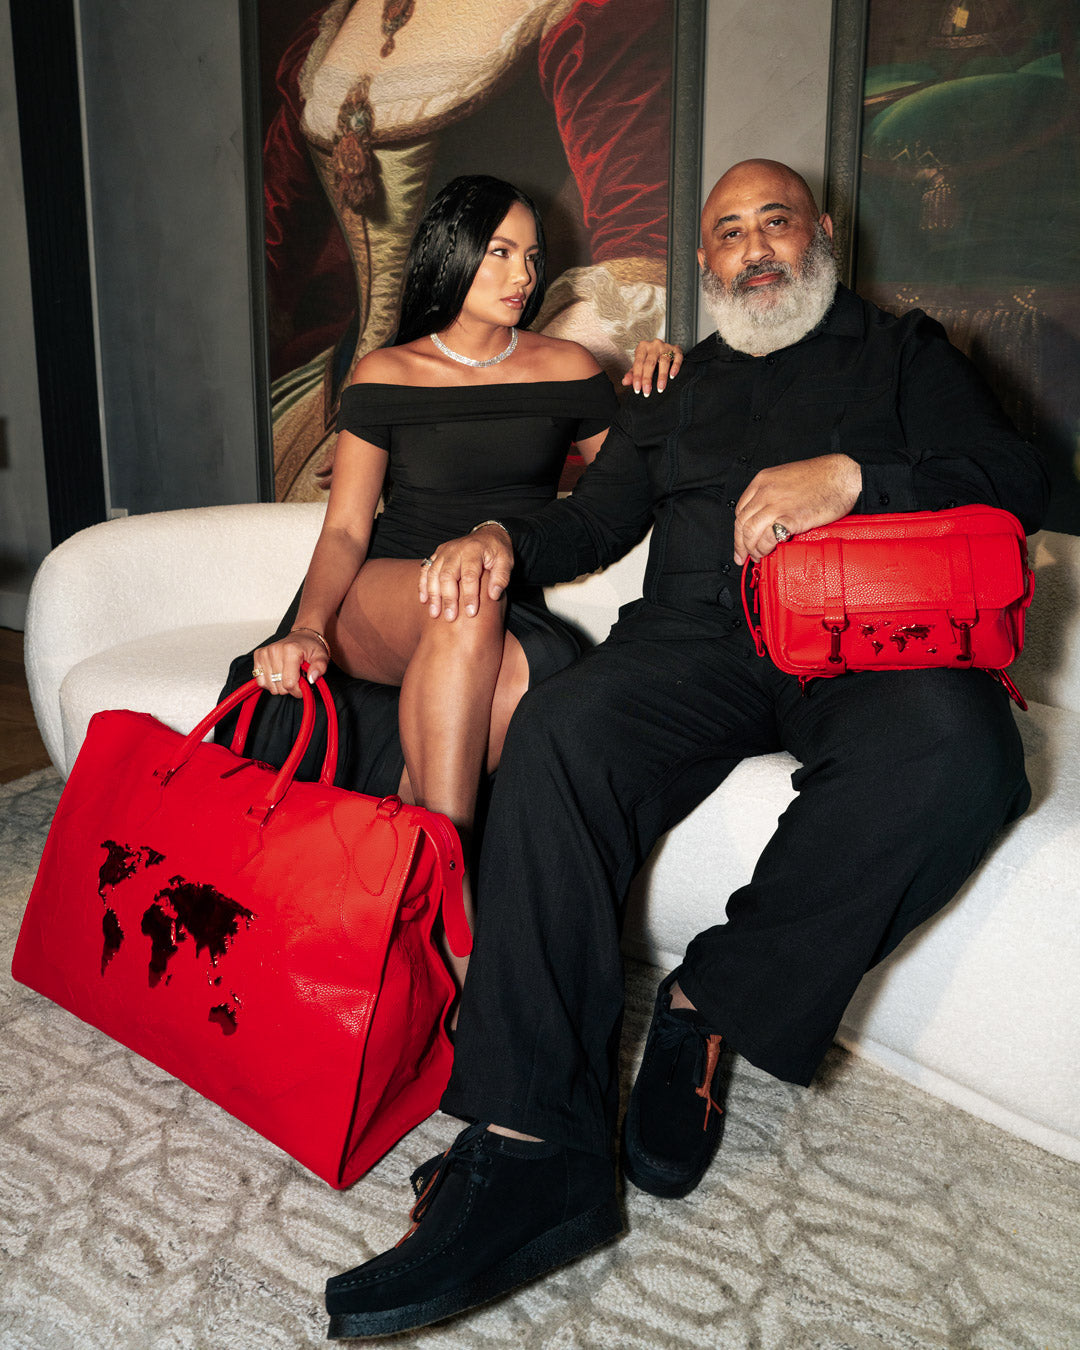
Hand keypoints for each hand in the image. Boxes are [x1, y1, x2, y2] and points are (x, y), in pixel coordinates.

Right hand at [252, 629, 329, 696]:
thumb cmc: (311, 647)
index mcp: (291, 650)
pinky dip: (269, 682)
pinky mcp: (258, 656)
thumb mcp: (322, 657)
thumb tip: (312, 679)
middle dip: (290, 687)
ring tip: (288, 674)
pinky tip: (278, 675)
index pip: (289, 683)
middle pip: (279, 686)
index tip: (303, 685)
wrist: (302, 637)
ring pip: (269, 685)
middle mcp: (275, 650)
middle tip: (297, 677)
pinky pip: (260, 681)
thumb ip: (319, 668)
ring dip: (280, 685)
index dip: (298, 690)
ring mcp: (265, 653)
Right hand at [418, 526, 513, 620]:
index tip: (471, 613)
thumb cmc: (497, 551)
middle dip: (448, 598)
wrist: (487, 535)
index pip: (470, 575)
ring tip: (435, 613)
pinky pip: (426, 570)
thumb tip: (493, 596)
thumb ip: (501, 577)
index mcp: (474, 550)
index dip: (470, 595)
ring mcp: (444, 552)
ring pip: (433, 573)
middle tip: (450, 617)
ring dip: (433, 595)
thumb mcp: (506, 561)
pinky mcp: (437, 555)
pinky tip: (424, 600)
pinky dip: (423, 585)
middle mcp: (456, 550)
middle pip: (447, 575)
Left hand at [621, 340, 683, 396]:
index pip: (638, 363)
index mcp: (642, 347)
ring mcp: (666, 346)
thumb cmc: (650, 358)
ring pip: (664, 361)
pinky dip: (675, 367)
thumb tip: (625, 382)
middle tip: (647, 391)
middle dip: (647, 379)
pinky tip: (672, 376)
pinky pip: (677, 358)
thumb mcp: (640, 365)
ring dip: (662, 376)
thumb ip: (632, 373)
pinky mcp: (677, 350)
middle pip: (650, 363)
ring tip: (660, 388)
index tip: (638, 389)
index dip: (637, 377)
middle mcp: (654, 345)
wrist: (665, 350)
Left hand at [733, 455, 861, 564]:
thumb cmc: (823, 478)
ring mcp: (776, 505)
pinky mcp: (789, 519)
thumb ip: (773, 495)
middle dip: (740, 544)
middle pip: (742, 523)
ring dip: (752, 549)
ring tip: (758, 556)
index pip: (740, 510)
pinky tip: (769, 552)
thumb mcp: (788, 479)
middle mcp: (765, 492)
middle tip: (744, 556)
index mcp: (763, 480)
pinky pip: (766, 538)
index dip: (739, 529)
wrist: (844, 476)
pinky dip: (764, 548)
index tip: (741, 540)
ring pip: (750, 533)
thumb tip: (767, 518)